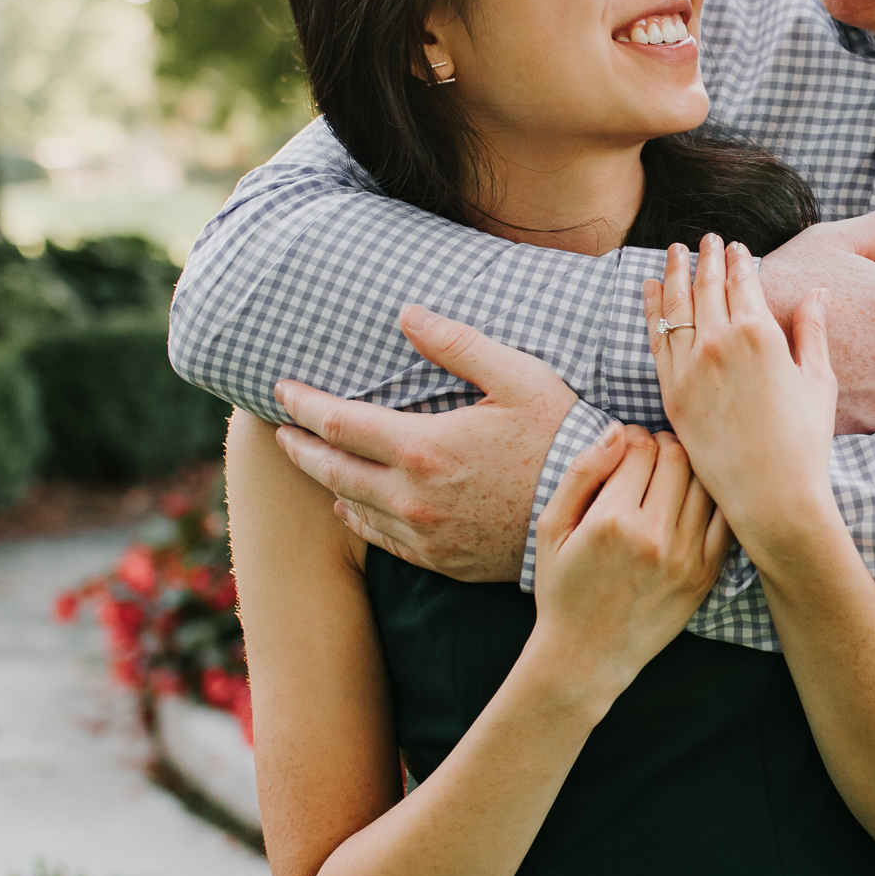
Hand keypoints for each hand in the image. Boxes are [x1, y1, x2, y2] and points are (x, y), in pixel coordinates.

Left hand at [273, 306, 577, 580]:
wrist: (594, 514)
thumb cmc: (562, 436)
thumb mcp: (519, 377)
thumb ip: (458, 345)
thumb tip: (407, 315)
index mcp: (424, 448)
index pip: (339, 424)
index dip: (302, 405)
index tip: (280, 391)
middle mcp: (412, 497)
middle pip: (331, 470)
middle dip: (299, 446)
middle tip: (280, 429)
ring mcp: (424, 534)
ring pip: (351, 507)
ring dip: (324, 481)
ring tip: (310, 460)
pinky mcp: (440, 559)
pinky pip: (382, 540)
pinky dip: (356, 519)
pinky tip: (349, 506)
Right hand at [531, 422, 730, 700]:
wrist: (586, 658)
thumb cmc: (562, 590)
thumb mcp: (552, 529)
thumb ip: (582, 473)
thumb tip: (619, 430)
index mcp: (611, 521)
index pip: (641, 448)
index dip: (634, 437)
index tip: (627, 446)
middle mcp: (654, 537)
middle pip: (678, 458)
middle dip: (664, 446)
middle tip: (652, 456)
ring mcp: (686, 558)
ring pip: (705, 483)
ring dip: (691, 469)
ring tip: (672, 476)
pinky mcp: (706, 576)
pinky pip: (725, 519)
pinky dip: (714, 499)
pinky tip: (695, 500)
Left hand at [645, 236, 838, 564]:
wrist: (772, 495)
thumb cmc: (805, 441)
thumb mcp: (818, 379)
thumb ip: (812, 330)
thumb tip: (816, 293)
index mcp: (758, 333)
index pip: (741, 280)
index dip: (737, 259)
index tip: (735, 247)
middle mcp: (718, 343)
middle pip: (704, 286)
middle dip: (704, 257)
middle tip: (704, 240)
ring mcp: (689, 368)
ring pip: (674, 307)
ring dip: (672, 274)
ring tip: (672, 253)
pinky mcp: (670, 393)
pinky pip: (656, 341)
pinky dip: (651, 311)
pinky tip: (649, 292)